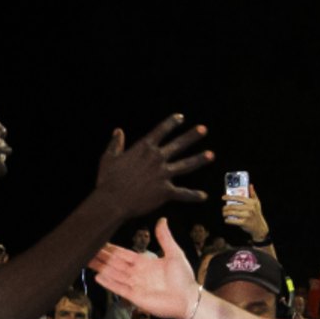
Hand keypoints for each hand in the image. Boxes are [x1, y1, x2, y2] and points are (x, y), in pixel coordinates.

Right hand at [90, 219, 199, 318]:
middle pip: (115, 264)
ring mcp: (135, 285)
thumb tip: (162, 220)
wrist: (188, 299)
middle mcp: (137, 274)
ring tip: (87, 260)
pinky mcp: (135, 297)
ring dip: (101, 268)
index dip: (111, 249)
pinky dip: (109, 283)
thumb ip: (165, 238)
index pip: (123, 254)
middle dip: (101, 257)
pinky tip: (98, 276)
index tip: (99, 242)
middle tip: (87, 250)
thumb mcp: (174, 253)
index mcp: (144, 263)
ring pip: (114, 274)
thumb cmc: (183, 278)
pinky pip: (119, 288)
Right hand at [94, 114, 213, 219]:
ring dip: (199, 159)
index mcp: (144, 148)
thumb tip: (118, 131)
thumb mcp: (109, 158)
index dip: (171, 123)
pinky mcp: (165, 191)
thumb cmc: (108, 180)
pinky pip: (183, 193)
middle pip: (178, 144)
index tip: (180, 117)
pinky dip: (193, 195)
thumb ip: (115, 143)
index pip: (161, 131)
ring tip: (211, 155)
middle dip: (192, 136)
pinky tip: (204, 196)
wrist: (112, 201)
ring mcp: (163, 174)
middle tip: (204, 129)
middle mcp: (156, 158)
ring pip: (186, 165)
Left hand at [221, 184, 269, 240]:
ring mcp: (247, 216)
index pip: (238, 198)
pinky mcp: (244, 223)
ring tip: (224, 213)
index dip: (229, 197)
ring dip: (225, 213)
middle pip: (233, 206)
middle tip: (223, 208)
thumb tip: (250, 185)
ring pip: (232, 213)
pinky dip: (228, 220)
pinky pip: (233, 221)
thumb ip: (253, 194)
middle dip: (226, 207)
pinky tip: (226, 220)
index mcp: (251, 202)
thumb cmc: (256, 213)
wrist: (259, 226)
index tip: (223, 197)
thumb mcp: (256, 202)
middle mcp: (249, 208)